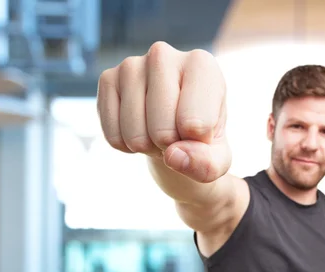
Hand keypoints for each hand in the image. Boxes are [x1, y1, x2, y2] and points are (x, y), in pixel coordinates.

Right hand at [96, 41, 230, 182]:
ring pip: (135, 136)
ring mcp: (131, 65)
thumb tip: (173, 155)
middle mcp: (163, 54)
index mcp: (201, 64)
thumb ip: (207, 163)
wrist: (174, 131)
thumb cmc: (202, 140)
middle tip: (177, 134)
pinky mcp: (107, 79)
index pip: (193, 124)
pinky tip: (138, 128)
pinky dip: (126, 146)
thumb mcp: (217, 159)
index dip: (196, 144)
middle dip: (169, 147)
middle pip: (163, 131)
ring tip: (158, 131)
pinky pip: (113, 136)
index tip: (200, 132)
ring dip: (147, 147)